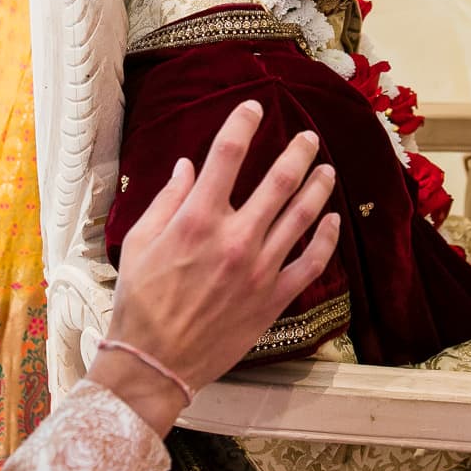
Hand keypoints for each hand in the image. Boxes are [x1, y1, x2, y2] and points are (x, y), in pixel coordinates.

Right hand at [91, 101, 339, 435]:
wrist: (155, 362)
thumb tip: (187, 167)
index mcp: (196, 220)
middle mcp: (234, 238)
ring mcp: (259, 268)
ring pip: (301, 217)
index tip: (252, 108)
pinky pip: (311, 263)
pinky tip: (331, 220)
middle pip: (278, 181)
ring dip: (318, 188)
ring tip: (327, 170)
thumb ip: (167, 200)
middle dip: (298, 152)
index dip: (242, 124)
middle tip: (309, 137)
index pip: (227, 155)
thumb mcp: (140, 242)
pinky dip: (325, 239)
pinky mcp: (274, 297)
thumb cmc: (140, 302)